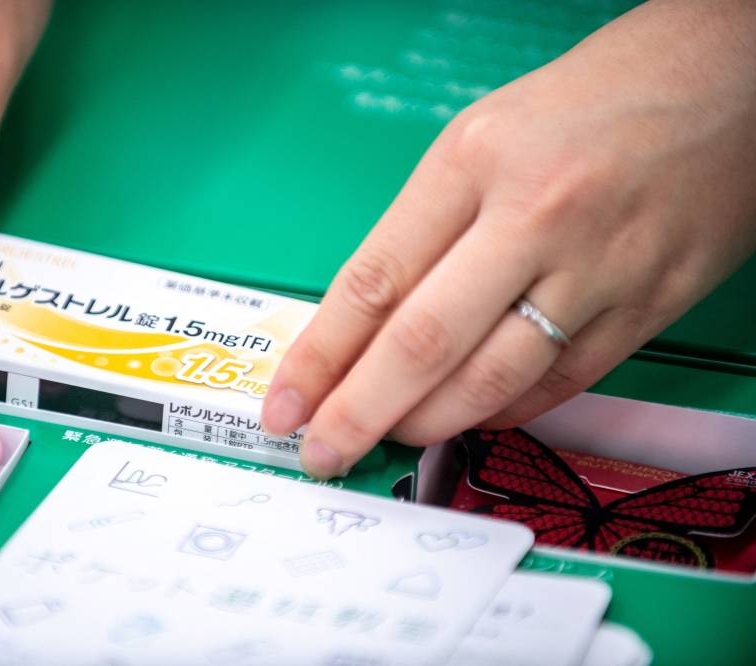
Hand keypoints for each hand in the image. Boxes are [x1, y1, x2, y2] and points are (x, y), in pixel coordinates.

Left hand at [262, 0, 755, 477]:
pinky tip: (467, 419)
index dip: (319, 356)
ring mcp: (598, 269)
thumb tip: (369, 323)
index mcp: (474, 162)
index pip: (373, 282)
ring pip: (492, 379)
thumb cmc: (592, 102)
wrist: (726, 80)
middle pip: (423, 342)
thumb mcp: (481, 139)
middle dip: (359, 411)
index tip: (286, 401)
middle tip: (321, 450)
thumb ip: (426, 229)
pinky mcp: (647, 306)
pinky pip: (559, 384)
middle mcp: (534, 217)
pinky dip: (502, 412)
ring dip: (427, 423)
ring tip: (387, 438)